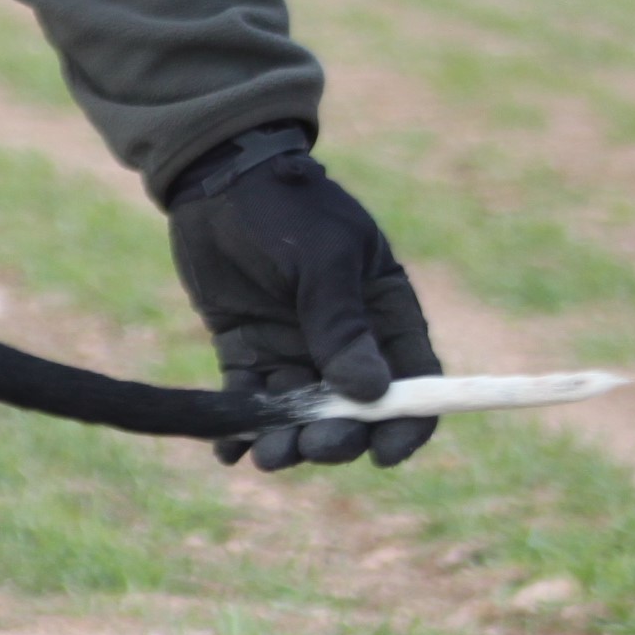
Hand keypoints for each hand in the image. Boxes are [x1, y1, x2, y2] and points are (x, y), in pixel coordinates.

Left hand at [168, 130, 439, 469]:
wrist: (219, 180)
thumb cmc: (288, 209)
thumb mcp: (324, 259)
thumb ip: (341, 324)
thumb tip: (370, 393)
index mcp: (387, 314)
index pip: (415, 383)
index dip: (408, 424)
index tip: (386, 454)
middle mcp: (347, 342)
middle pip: (356, 412)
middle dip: (339, 437)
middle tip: (313, 444)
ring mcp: (295, 350)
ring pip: (301, 413)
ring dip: (289, 441)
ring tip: (267, 455)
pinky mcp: (247, 351)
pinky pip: (250, 401)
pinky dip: (242, 428)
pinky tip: (229, 452)